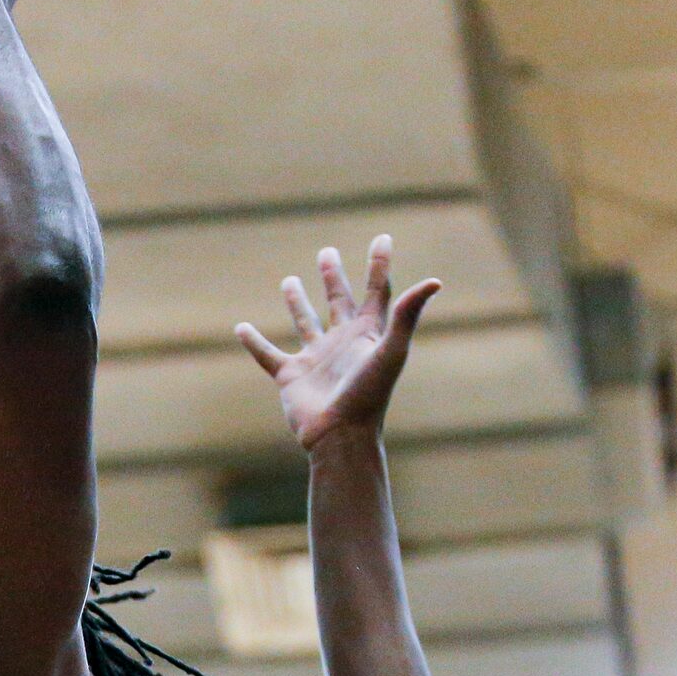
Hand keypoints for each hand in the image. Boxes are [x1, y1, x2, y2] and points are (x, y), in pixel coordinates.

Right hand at [236, 237, 441, 450]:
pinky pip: (268, 355)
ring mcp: (315, 359)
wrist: (340, 437)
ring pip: (304, 323)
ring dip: (297, 302)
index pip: (376, 291)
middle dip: (334, 277)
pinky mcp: (290, 376)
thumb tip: (435, 281)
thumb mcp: (391, 351)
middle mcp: (341, 342)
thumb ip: (407, 314)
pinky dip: (254, 342)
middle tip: (327, 253)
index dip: (379, 264)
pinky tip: (241, 328)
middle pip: (338, 301)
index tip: (382, 238)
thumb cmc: (369, 396)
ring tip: (288, 281)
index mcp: (367, 334)